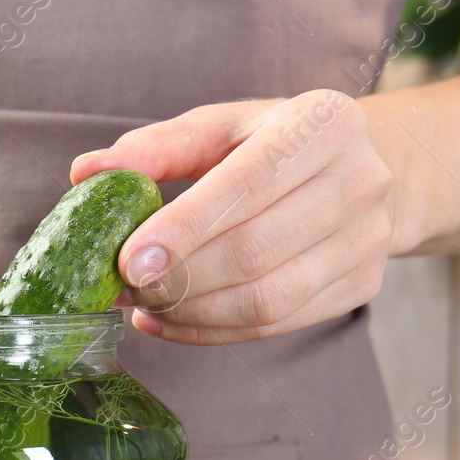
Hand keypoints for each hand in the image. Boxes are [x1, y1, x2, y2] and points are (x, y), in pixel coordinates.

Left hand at [70, 91, 396, 344]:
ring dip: (192, 314)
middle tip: (127, 288)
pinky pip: (273, 327)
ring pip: (266, 301)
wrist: (372, 169)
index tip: (129, 261)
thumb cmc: (277, 143)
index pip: (247, 186)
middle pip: (255, 253)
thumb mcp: (222, 126)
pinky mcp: (360, 288)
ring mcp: (367, 241)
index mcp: (324, 126)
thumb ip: (155, 148)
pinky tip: (169, 321)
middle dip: (179, 280)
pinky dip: (210, 333)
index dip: (184, 230)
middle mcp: (359, 182)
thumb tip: (86, 173)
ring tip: (145, 305)